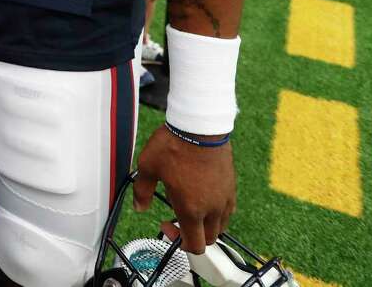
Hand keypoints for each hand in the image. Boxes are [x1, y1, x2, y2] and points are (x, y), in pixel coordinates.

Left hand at [133, 125, 236, 253]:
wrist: (200, 126)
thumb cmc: (174, 146)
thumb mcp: (148, 167)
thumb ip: (142, 191)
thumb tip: (140, 208)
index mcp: (191, 209)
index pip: (195, 245)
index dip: (178, 241)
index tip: (166, 224)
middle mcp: (212, 209)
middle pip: (209, 239)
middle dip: (193, 235)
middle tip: (177, 217)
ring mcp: (225, 198)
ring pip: (220, 226)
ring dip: (206, 225)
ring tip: (190, 206)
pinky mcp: (231, 187)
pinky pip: (227, 210)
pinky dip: (216, 212)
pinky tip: (203, 196)